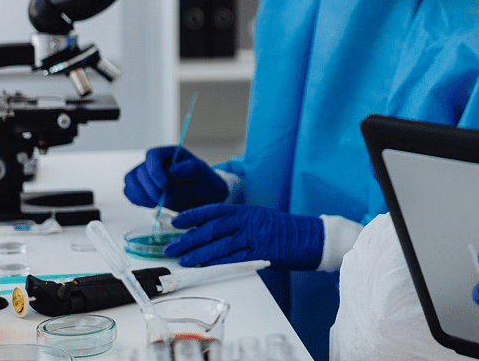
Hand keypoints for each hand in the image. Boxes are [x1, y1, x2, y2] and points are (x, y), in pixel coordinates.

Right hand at [123, 146, 228, 211]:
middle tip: (164, 199)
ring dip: (140, 195)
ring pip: (130, 180)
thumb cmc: (206, 183)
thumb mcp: (205, 175)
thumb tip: (173, 169)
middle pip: (140, 171)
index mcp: (171, 154)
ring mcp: (147, 174)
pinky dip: (136, 199)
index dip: (154, 170)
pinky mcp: (143, 187)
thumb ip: (192, 169)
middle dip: (150, 188)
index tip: (164, 186)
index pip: (153, 155)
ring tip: (156, 203)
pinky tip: (151, 204)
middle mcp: (157, 162)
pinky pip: (129, 190)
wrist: (205, 197)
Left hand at [165, 203, 324, 270]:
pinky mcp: (259, 252)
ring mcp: (253, 237)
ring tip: (183, 259)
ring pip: (219, 245)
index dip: (191, 216)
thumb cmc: (279, 228)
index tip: (175, 222)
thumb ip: (233, 223)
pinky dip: (217, 263)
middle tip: (171, 247)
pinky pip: (234, 259)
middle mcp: (246, 221)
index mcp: (243, 210)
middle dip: (188, 239)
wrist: (307, 236)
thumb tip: (205, 232)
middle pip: (211, 229)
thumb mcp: (255, 217)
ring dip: (198, 253)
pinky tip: (205, 266)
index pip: (211, 210)